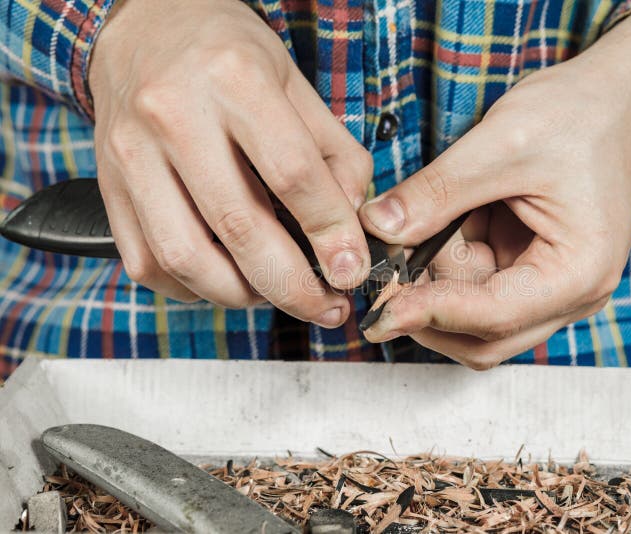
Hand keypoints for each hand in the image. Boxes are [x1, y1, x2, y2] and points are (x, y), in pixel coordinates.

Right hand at [89, 0, 372, 326]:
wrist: (142, 26)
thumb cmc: (224, 52)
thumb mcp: (294, 81)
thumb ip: (334, 151)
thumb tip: (350, 222)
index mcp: (234, 80)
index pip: (293, 174)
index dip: (331, 233)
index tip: (351, 269)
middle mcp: (174, 115)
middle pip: (238, 227)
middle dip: (292, 286)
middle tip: (325, 306)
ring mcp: (133, 154)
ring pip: (186, 256)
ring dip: (240, 295)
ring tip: (274, 294)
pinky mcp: (109, 185)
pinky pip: (147, 262)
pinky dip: (191, 289)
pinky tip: (224, 281)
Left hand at [358, 14, 630, 367]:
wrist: (617, 99)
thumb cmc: (578, 115)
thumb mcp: (501, 144)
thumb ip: (437, 193)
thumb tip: (378, 228)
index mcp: (578, 271)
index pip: (493, 316)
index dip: (430, 313)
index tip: (379, 306)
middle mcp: (572, 294)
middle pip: (484, 336)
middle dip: (430, 306)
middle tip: (387, 264)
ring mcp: (553, 287)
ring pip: (474, 315)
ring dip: (441, 278)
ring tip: (441, 216)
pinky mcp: (535, 272)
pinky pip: (479, 286)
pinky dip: (453, 261)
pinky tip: (457, 219)